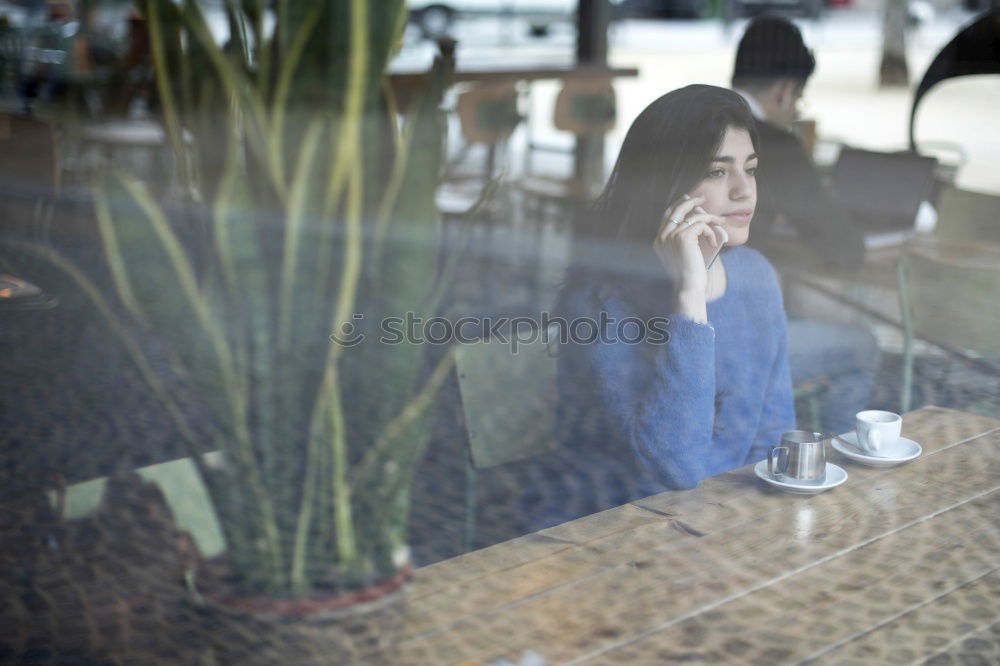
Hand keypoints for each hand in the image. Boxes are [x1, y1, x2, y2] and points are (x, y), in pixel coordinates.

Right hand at [653, 196, 724, 321]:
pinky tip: (714, 242)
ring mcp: (671, 236)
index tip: (690, 201)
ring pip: (693, 217)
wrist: (688, 287)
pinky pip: (701, 225)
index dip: (679, 205)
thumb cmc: (689, 273)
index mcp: (659, 241)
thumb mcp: (683, 253)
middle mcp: (662, 236)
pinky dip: (710, 231)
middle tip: (702, 198)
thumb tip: (697, 219)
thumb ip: (684, 237)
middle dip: (690, 201)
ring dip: (709, 218)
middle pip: (676, 209)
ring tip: (719, 223)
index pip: (667, 215)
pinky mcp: (683, 238)